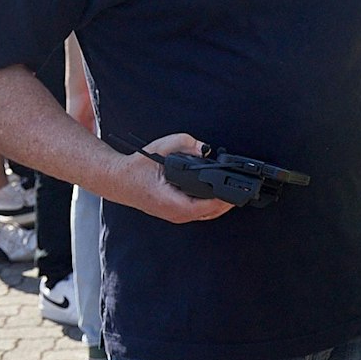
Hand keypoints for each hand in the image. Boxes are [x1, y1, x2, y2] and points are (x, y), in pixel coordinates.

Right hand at [113, 133, 234, 223]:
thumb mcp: (160, 148)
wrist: (117, 180)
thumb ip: (185, 143)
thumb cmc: (136, 167)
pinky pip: (198, 213)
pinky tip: (219, 196)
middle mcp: (174, 213)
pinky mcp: (174, 213)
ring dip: (220, 205)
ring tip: (235, 192)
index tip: (237, 191)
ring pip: (205, 215)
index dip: (224, 200)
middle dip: (227, 202)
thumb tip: (205, 148)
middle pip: (209, 213)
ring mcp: (174, 216)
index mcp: (171, 201)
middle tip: (243, 191)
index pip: (205, 207)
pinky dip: (210, 206)